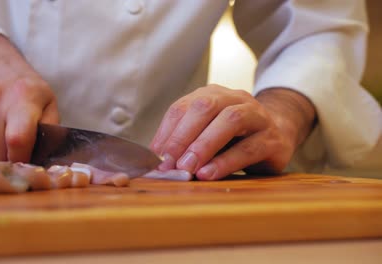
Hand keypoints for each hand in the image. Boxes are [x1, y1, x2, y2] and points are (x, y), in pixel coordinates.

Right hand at [0, 34, 58, 161]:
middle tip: (16, 155)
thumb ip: (50, 130)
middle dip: (7, 161)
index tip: (26, 164)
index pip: (17, 139)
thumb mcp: (48, 102)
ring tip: (3, 136)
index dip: (21, 159)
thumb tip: (46, 158)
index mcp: (23, 97)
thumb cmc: (26, 87)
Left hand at [150, 85, 315, 179]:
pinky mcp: (273, 139)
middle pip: (205, 107)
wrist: (279, 134)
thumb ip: (185, 143)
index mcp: (212, 95)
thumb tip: (159, 162)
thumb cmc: (234, 137)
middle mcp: (234, 99)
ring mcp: (257, 116)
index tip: (156, 158)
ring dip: (204, 145)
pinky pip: (249, 148)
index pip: (182, 107)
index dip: (167, 132)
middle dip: (183, 136)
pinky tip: (209, 174)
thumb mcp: (206, 135)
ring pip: (230, 121)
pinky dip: (226, 162)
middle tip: (170, 163)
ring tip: (188, 168)